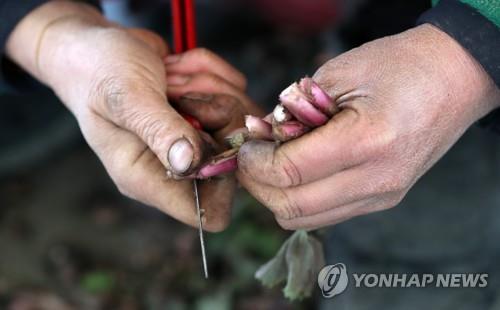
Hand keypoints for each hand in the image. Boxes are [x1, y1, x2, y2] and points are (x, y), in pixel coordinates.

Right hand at [5, 2, 255, 230]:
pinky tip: (177, 68)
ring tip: (171, 75)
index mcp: (148, 178)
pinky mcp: (204, 117)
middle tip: (183, 92)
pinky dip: (213, 73)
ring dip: (212, 88)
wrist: (95, 45)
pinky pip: (235, 95)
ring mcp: (192, 142)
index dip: (222, 177)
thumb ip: (160, 131)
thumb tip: (191, 165)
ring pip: (239, 124)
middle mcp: (174, 166)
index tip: (209, 131)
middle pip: (236, 162)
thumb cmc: (99, 71)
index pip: (207, 212)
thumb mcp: (126, 97)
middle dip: (219, 114)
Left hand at [237, 24, 499, 229]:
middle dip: (259, 185)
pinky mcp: (383, 200)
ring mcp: (382, 196)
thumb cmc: (398, 66)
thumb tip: (260, 137)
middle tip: (251, 157)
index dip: (254, 163)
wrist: (453, 79)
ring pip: (306, 220)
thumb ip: (292, 110)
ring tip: (273, 163)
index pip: (289, 173)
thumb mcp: (337, 75)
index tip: (246, 145)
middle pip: (293, 208)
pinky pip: (326, 214)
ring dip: (277, 196)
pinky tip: (300, 170)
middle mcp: (377, 180)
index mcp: (367, 141)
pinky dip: (301, 198)